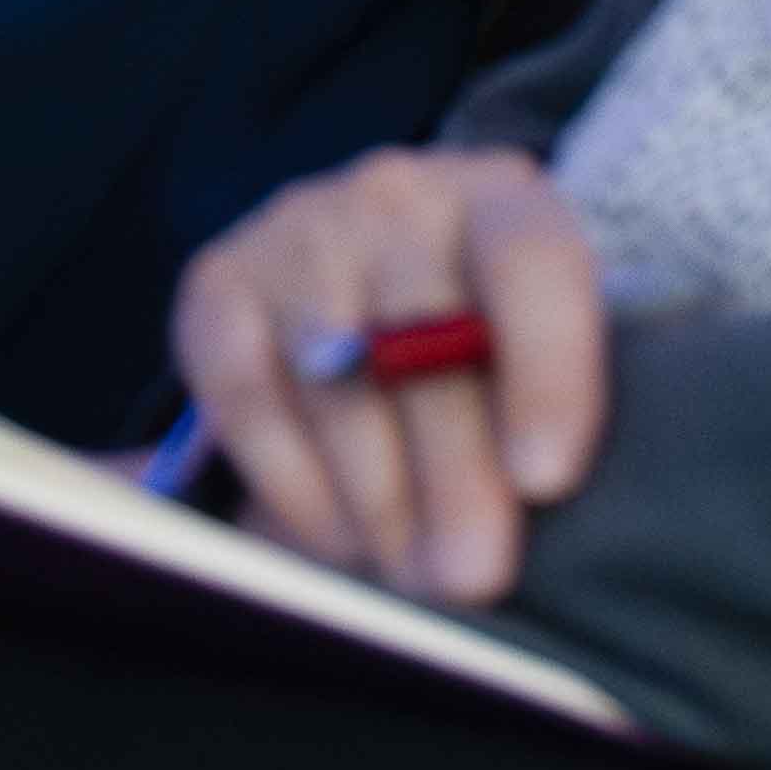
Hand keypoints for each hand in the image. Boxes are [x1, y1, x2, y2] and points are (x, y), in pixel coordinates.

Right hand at [166, 149, 613, 604]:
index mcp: (503, 200)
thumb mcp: (542, 361)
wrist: (380, 304)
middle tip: (471, 573)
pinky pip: (247, 396)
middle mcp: (397, 196)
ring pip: (336, 377)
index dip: (545, 372)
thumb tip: (529, 520)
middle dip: (453, 472)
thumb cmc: (491, 350)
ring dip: (378, 494)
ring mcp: (299, 232)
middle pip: (424, 332)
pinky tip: (337, 537)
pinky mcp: (219, 283)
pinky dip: (293, 481)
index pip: (531, 263)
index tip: (543, 480)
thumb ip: (551, 419)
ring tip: (412, 571)